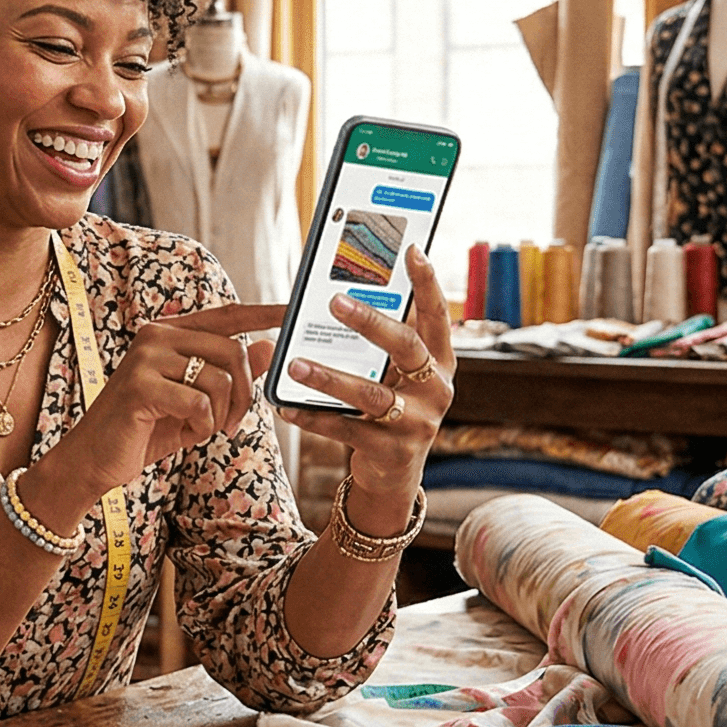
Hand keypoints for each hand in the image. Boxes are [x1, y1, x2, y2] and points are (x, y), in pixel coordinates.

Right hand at [24, 301, 284, 529]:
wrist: (93, 459)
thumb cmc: (144, 429)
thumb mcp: (195, 402)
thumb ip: (228, 374)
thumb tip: (267, 347)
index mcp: (169, 333)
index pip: (227, 315)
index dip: (263, 313)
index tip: (293, 309)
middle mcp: (157, 335)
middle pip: (233, 351)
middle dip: (243, 393)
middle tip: (233, 423)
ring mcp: (146, 357)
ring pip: (219, 380)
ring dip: (221, 415)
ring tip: (202, 429)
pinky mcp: (140, 385)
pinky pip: (199, 404)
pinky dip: (201, 427)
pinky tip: (185, 433)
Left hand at [277, 247, 455, 499]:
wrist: (395, 476)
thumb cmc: (390, 410)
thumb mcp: (394, 376)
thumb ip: (378, 346)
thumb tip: (337, 299)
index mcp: (440, 363)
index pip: (436, 317)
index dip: (427, 284)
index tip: (412, 251)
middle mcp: (436, 390)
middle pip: (406, 348)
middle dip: (371, 322)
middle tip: (335, 301)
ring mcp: (418, 423)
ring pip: (371, 394)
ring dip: (330, 377)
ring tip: (295, 364)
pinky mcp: (392, 452)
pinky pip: (347, 430)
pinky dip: (313, 417)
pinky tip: (286, 406)